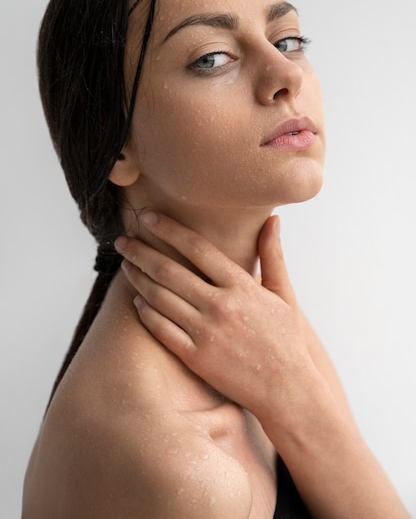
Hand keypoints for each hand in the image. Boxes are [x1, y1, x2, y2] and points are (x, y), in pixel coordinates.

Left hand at [115, 212, 310, 419]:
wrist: (286, 389)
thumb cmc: (285, 338)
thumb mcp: (283, 293)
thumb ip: (273, 254)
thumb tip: (273, 218)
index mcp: (242, 286)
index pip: (197, 248)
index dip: (169, 229)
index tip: (148, 216)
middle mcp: (221, 306)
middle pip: (170, 271)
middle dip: (141, 252)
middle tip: (121, 241)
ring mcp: (206, 333)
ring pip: (160, 298)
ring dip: (138, 279)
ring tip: (126, 266)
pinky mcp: (196, 358)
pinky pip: (162, 330)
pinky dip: (145, 313)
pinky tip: (137, 302)